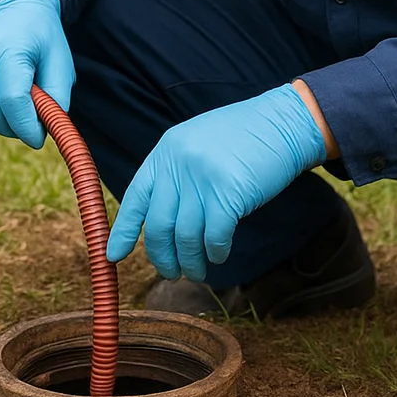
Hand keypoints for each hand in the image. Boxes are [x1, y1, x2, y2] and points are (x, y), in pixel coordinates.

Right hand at [0, 0, 73, 147]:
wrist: (18, 8)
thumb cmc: (44, 38)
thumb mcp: (61, 63)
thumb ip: (56, 98)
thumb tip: (43, 130)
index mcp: (11, 48)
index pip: (12, 99)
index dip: (26, 126)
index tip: (39, 138)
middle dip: (13, 128)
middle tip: (32, 125)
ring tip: (19, 112)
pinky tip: (1, 105)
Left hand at [106, 84, 326, 281]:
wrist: (282, 123)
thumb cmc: (243, 138)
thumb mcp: (197, 145)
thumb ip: (176, 175)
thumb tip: (158, 221)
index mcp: (166, 152)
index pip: (136, 198)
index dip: (123, 231)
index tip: (114, 255)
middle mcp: (178, 164)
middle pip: (159, 226)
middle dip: (163, 257)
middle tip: (172, 273)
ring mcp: (203, 178)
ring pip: (186, 237)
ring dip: (191, 261)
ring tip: (198, 271)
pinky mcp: (229, 192)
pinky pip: (214, 236)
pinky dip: (215, 251)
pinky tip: (220, 254)